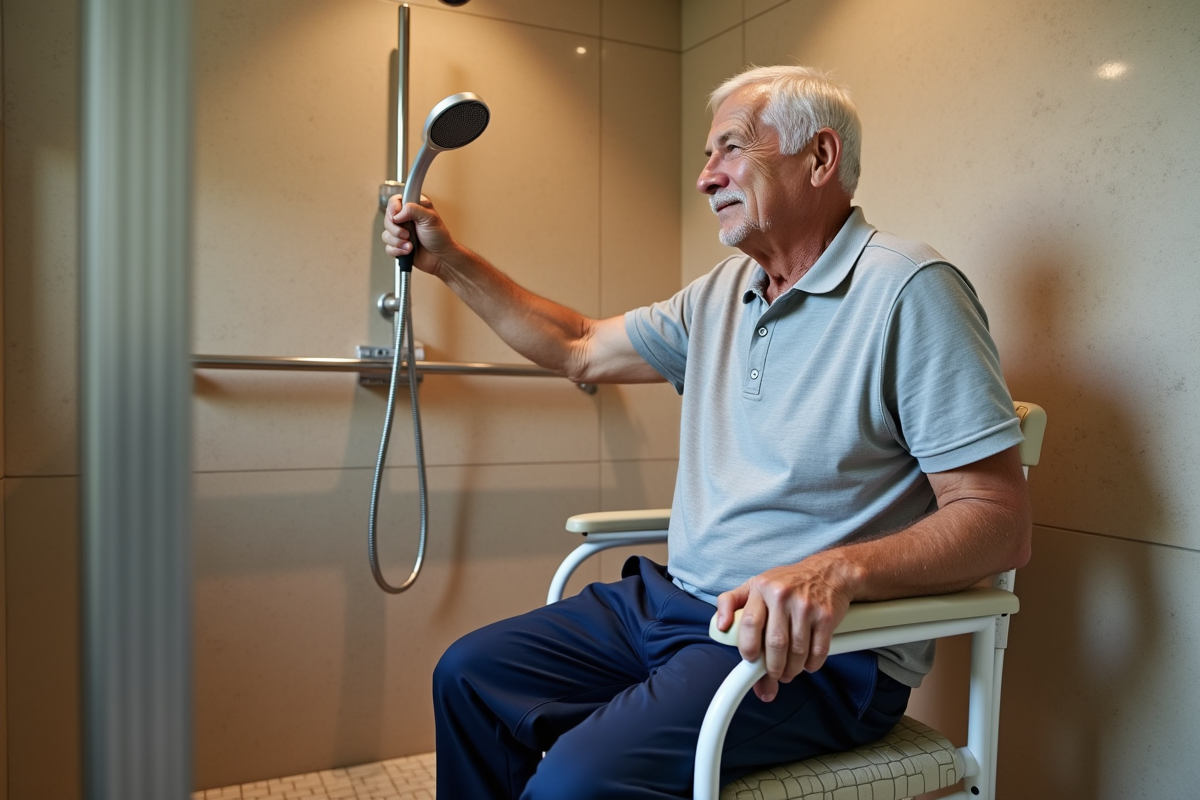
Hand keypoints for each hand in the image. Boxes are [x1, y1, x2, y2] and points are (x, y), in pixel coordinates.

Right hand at [381, 194, 456, 274]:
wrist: (441, 258)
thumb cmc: (440, 238)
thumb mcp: (430, 218)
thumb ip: (413, 209)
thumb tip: (398, 214)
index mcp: (413, 207)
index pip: (394, 201)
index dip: (393, 209)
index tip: (398, 216)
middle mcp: (405, 218)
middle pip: (387, 218)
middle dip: (395, 229)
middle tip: (407, 234)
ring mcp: (401, 232)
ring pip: (386, 234)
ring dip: (398, 241)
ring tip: (410, 244)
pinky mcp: (398, 245)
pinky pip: (388, 247)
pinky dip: (398, 250)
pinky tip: (408, 251)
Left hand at [714, 553, 860, 701]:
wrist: (827, 572)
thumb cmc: (786, 582)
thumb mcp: (754, 584)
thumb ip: (730, 603)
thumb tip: (720, 627)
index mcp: (761, 588)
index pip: (750, 624)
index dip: (748, 648)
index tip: (750, 659)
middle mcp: (782, 595)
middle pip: (775, 643)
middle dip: (772, 667)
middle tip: (772, 674)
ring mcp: (806, 606)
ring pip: (797, 652)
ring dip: (791, 670)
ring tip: (788, 671)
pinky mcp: (826, 617)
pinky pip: (818, 651)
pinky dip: (811, 665)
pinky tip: (806, 664)